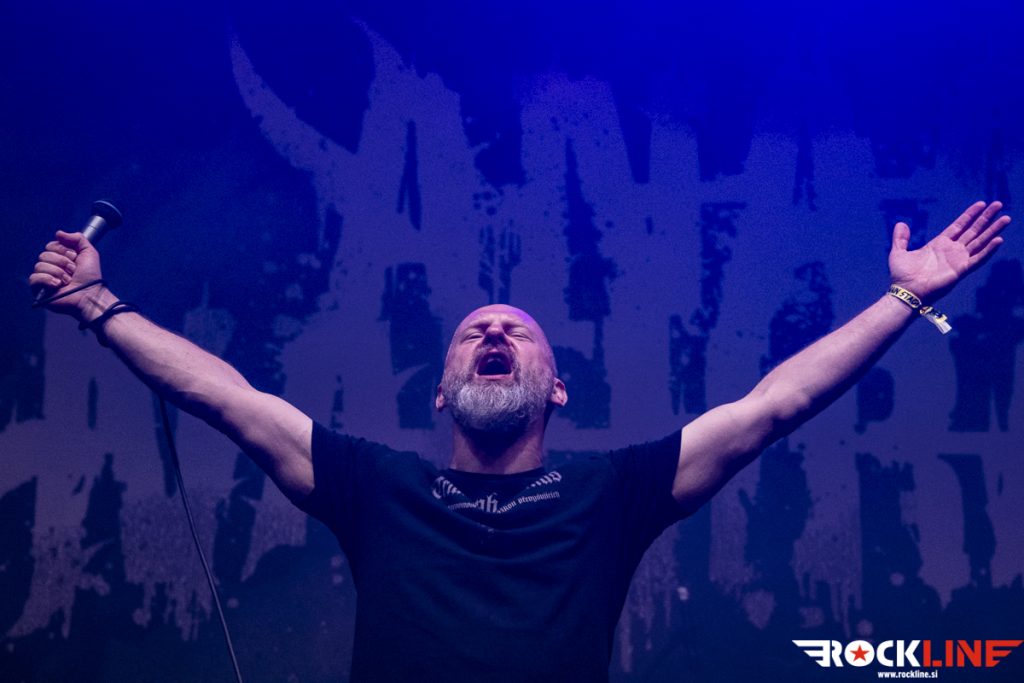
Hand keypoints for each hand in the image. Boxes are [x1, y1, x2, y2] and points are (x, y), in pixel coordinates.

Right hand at [29, 231, 104, 317]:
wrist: (91, 294)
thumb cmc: (91, 276)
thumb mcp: (89, 252)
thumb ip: (78, 238)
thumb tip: (58, 233)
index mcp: (60, 258)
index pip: (50, 245)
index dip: (63, 250)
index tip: (74, 258)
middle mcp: (51, 267)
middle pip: (44, 255)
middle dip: (62, 262)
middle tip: (73, 271)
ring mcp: (44, 278)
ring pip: (39, 265)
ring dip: (58, 272)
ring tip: (68, 280)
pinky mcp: (39, 290)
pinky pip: (33, 278)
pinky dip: (47, 280)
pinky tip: (58, 285)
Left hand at [889, 201, 1010, 302]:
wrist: (906, 291)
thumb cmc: (902, 275)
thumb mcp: (898, 252)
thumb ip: (901, 238)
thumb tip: (900, 223)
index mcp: (939, 244)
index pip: (959, 226)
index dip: (970, 215)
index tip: (981, 204)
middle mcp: (952, 250)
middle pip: (974, 230)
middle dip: (986, 218)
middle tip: (998, 204)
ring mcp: (958, 259)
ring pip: (980, 241)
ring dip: (993, 230)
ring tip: (1006, 218)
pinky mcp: (961, 270)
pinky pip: (978, 258)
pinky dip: (989, 250)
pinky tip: (998, 240)